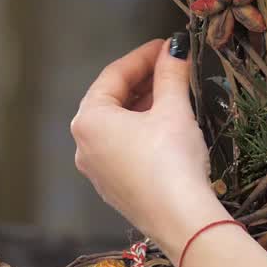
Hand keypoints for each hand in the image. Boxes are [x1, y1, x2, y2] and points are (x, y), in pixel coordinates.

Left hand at [70, 36, 229, 258]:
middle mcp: (84, 145)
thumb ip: (171, 75)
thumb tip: (175, 49)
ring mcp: (98, 170)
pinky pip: (124, 148)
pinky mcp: (116, 188)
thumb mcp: (173, 110)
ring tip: (174, 92)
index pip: (114, 75)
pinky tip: (168, 126)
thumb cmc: (171, 161)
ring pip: (118, 126)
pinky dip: (142, 131)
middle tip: (171, 66)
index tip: (166, 45)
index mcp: (89, 120)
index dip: (143, 56)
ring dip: (144, 105)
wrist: (182, 220)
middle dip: (143, 80)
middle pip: (112, 100)